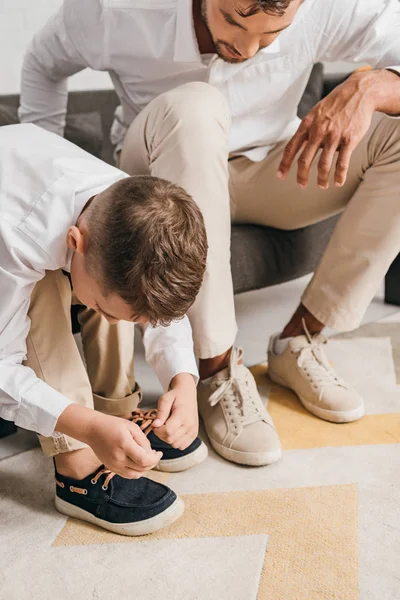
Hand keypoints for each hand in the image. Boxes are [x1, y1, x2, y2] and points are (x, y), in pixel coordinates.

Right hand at [56, 404, 161, 478]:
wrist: (92, 430)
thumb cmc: (112, 425)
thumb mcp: (131, 427)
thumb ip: (143, 441)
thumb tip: (151, 453)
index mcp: (124, 444)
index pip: (144, 460)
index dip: (155, 459)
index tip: (159, 453)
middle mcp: (118, 458)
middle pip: (141, 468)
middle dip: (152, 462)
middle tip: (155, 454)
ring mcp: (114, 465)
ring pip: (135, 475)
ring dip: (145, 469)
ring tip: (148, 458)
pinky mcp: (111, 468)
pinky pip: (128, 475)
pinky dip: (136, 471)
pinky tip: (139, 462)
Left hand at [152, 373, 197, 449]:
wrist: (188, 393)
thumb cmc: (175, 396)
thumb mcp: (165, 399)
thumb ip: (160, 413)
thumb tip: (155, 425)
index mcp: (182, 415)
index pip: (167, 431)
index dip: (157, 430)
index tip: (155, 424)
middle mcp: (190, 425)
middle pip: (170, 439)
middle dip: (161, 434)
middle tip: (160, 425)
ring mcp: (193, 431)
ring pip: (175, 445)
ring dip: (168, 439)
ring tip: (167, 428)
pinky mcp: (194, 434)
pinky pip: (182, 446)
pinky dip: (175, 442)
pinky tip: (173, 432)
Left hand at [277, 71, 376, 188]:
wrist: (360, 91)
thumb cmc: (336, 103)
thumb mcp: (316, 112)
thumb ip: (308, 129)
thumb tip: (302, 147)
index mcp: (308, 124)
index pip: (291, 147)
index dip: (284, 164)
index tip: (280, 176)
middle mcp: (318, 131)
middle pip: (304, 160)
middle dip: (301, 176)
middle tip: (301, 185)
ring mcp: (334, 136)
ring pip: (323, 164)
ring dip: (322, 179)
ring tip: (322, 186)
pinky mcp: (349, 139)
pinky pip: (342, 163)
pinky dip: (339, 175)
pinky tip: (338, 182)